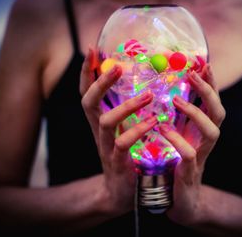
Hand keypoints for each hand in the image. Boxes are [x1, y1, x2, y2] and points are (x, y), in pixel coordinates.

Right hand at [80, 50, 157, 215]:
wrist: (123, 192)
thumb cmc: (127, 156)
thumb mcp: (124, 130)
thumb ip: (129, 110)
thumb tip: (144, 83)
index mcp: (100, 120)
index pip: (87, 91)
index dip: (87, 71)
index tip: (92, 49)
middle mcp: (99, 131)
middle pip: (88, 102)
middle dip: (99, 83)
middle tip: (116, 67)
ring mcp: (105, 147)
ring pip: (106, 122)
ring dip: (126, 106)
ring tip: (148, 95)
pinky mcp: (117, 163)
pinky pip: (122, 144)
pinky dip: (137, 131)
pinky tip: (154, 122)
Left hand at [160, 65, 225, 224]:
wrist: (178, 202)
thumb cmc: (174, 166)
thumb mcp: (176, 138)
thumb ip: (175, 119)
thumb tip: (165, 92)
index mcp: (201, 131)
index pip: (212, 102)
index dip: (211, 83)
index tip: (203, 62)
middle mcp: (205, 142)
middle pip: (219, 112)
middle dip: (209, 91)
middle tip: (193, 73)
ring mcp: (200, 157)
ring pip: (212, 132)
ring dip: (197, 113)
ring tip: (177, 99)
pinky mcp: (188, 173)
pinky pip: (189, 155)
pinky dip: (178, 140)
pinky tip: (163, 129)